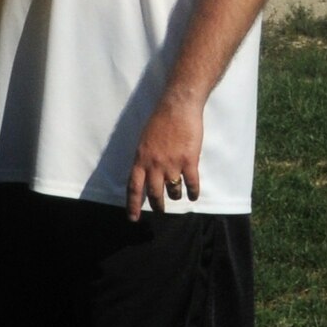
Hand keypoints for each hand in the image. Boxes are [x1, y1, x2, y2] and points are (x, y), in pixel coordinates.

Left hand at [127, 95, 202, 219]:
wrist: (176, 108)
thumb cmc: (159, 122)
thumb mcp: (143, 142)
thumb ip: (144, 159)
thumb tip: (145, 173)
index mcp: (140, 160)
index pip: (133, 188)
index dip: (132, 205)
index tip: (133, 218)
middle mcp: (153, 165)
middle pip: (154, 193)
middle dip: (157, 205)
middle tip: (160, 211)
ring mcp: (171, 164)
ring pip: (173, 190)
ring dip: (175, 195)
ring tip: (177, 196)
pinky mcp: (188, 160)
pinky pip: (191, 183)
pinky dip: (193, 192)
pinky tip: (193, 195)